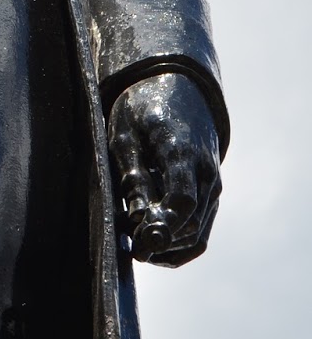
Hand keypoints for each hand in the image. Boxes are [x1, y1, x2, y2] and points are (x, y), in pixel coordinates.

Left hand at [107, 72, 221, 264]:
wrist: (177, 89)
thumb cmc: (142, 111)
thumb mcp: (125, 136)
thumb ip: (133, 177)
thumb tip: (140, 218)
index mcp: (182, 152)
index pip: (183, 200)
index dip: (163, 228)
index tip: (138, 246)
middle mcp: (206, 172)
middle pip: (191, 225)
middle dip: (159, 244)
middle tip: (128, 247)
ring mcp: (212, 185)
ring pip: (197, 235)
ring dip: (168, 249)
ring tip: (136, 246)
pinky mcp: (210, 194)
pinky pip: (200, 232)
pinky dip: (178, 246)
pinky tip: (152, 245)